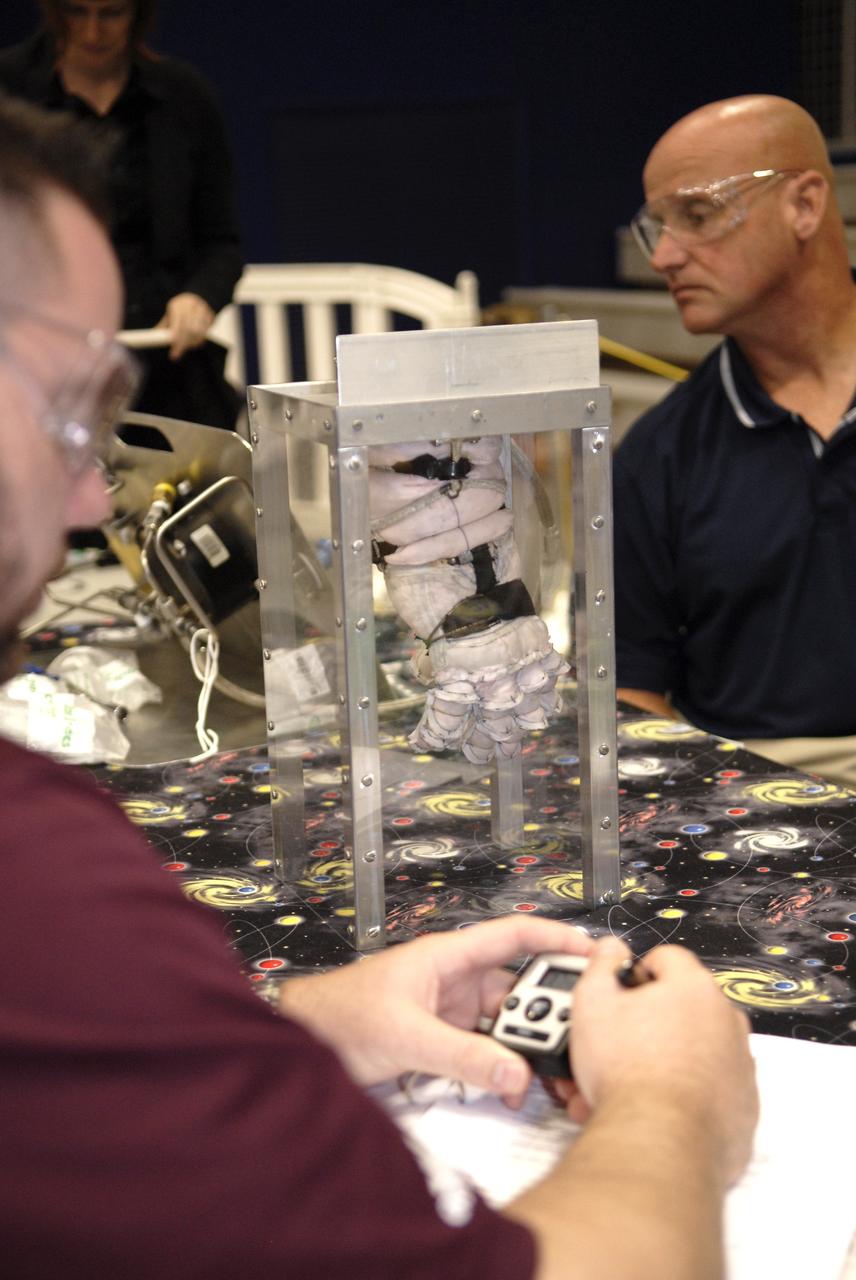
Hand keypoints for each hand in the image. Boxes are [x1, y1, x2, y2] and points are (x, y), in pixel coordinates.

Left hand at [157, 292, 214, 358]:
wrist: (199, 296)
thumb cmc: (180, 309)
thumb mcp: (170, 313)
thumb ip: (164, 326)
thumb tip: (154, 339)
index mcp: (178, 305)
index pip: (177, 325)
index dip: (175, 340)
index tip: (172, 353)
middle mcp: (191, 307)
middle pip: (188, 330)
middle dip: (182, 344)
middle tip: (176, 354)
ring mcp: (202, 311)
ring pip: (198, 332)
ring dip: (191, 343)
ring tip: (185, 348)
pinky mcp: (210, 316)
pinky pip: (205, 332)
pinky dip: (199, 340)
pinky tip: (194, 343)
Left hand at [278, 916, 592, 1106]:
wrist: (301, 1043)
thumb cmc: (338, 1015)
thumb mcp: (406, 1036)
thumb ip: (462, 1056)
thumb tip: (515, 1074)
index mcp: (446, 957)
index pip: (512, 936)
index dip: (555, 938)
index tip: (592, 952)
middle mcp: (453, 979)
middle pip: (516, 988)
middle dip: (542, 1015)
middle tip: (567, 1042)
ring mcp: (449, 1010)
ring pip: (503, 1024)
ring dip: (521, 1049)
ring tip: (539, 1078)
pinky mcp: (441, 1039)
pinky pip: (484, 1049)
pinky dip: (500, 1067)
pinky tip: (510, 1087)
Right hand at [568, 937, 757, 1187]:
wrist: (660, 1143)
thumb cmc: (628, 1072)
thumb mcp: (593, 1003)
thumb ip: (601, 964)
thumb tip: (611, 948)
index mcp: (694, 988)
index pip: (667, 959)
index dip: (636, 973)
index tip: (620, 995)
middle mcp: (726, 1020)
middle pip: (683, 1007)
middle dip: (648, 1022)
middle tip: (617, 1045)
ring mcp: (740, 1065)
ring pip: (697, 1049)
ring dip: (665, 1059)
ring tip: (625, 1085)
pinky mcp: (745, 1106)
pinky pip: (712, 1088)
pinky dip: (687, 1093)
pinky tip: (654, 1107)